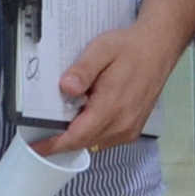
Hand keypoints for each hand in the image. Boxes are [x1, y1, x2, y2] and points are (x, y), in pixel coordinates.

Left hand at [38, 0, 194, 155]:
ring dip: (78, 137)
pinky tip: (88, 118)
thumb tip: (66, 87)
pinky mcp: (135, 128)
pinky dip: (93, 135)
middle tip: (44, 132)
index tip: (36, 147)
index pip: (77, 136)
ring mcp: (130, 128)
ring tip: (66, 121)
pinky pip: (107, 140)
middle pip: (84, 143)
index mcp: (111, 107)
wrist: (158, 49)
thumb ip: (83, 69)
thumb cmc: (128, 48)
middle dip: (62, 142)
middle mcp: (122, 123)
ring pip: (95, 143)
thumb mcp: (101, 49)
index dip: (55, 144)